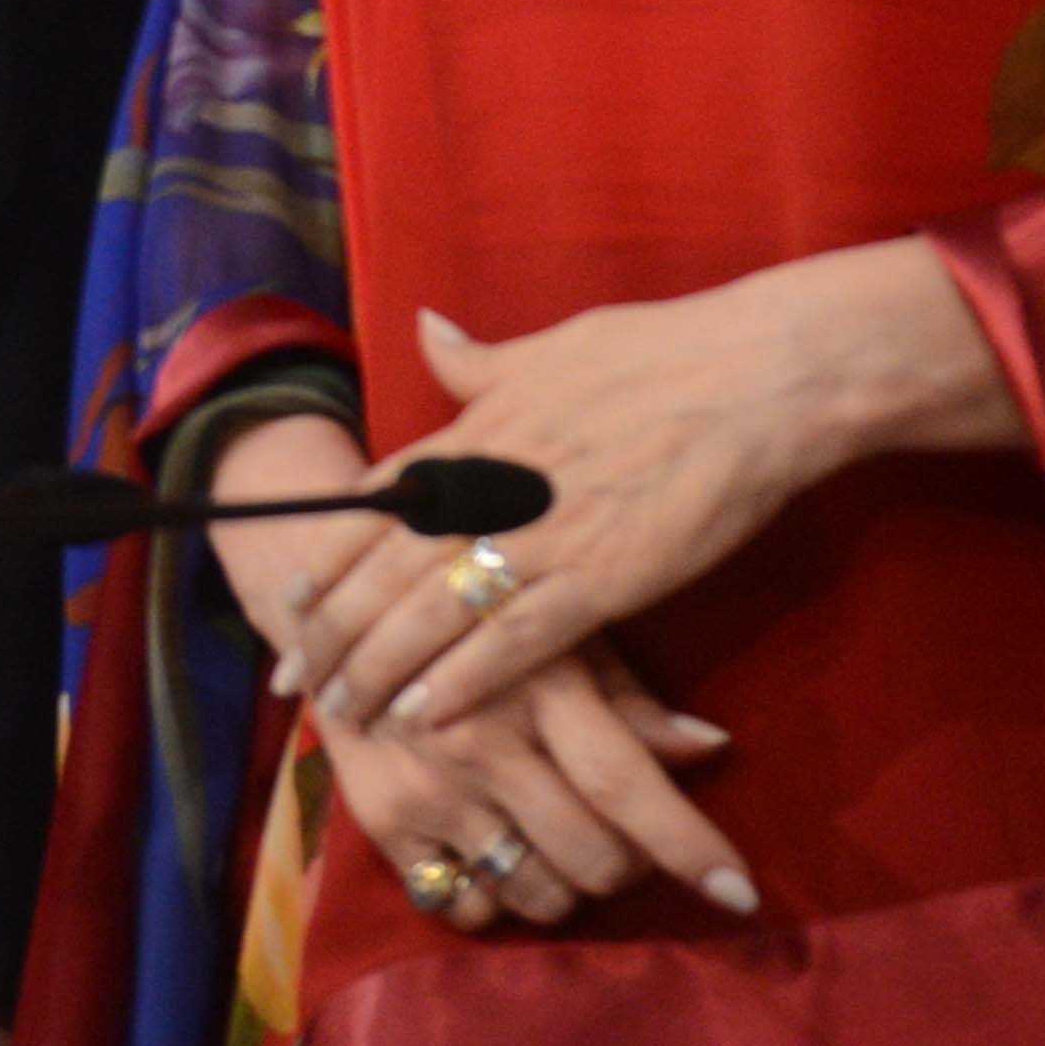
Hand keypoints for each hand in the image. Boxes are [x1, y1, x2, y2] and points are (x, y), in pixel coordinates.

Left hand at [306, 246, 1021, 732]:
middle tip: (299, 684)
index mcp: (472, 430)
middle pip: (382, 573)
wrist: (752, 381)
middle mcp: (487, 486)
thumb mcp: (548, 346)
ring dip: (381, 669)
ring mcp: (537, 535)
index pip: (370, 506)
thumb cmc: (657, 355)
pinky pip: (512, 643)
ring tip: (347, 712)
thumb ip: (478, 360)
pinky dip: (464, 682)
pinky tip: (427, 717)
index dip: (326, 561)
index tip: (292, 604)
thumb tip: (426, 328)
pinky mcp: (597, 580)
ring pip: (430, 616)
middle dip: (333, 633)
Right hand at [306, 639, 752, 928]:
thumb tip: (712, 747)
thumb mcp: (555, 634)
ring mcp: (427, 787)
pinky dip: (494, 897)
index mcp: (535, 683)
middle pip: (592, 857)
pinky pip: (463, 907)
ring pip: (536, 892)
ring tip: (555, 840)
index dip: (690, 846)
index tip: (740, 893)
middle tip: (620, 838)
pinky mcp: (382, 822)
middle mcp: (479, 740)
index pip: (626, 783)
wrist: (338, 606)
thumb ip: (628, 698)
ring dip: (565, 883)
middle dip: (626, 865)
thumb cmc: (473, 614)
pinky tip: (495, 851)